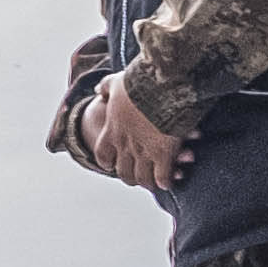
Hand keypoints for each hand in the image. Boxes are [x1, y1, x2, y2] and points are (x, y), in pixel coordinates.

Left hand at [77, 74, 193, 189]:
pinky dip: (165, 182)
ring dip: (148, 183)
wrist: (159, 84)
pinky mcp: (163, 154)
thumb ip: (107, 87)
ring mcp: (143, 151)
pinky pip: (162, 177)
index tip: (111, 165)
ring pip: (142, 178)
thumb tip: (98, 91)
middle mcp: (125, 144)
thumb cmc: (140, 81)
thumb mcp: (117, 82)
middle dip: (130, 177)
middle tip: (137, 178)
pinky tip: (169, 181)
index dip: (107, 162)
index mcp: (113, 129)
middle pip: (123, 171)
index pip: (103, 154)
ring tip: (154, 184)